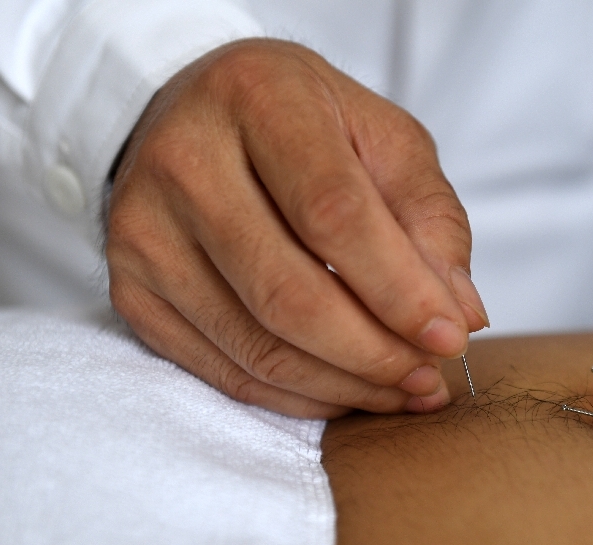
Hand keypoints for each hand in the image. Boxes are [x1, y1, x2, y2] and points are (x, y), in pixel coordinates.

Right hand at [106, 39, 488, 418]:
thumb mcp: (384, 139)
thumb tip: (460, 314)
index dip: (398, 290)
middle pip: (287, 294)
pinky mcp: (132, 290)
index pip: (333, 214)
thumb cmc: (307, 124)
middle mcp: (184, 161)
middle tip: (430, 380)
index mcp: (258, 98)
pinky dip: (297, 397)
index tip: (450, 338)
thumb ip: (430, 220)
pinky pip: (223, 370)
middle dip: (374, 355)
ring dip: (343, 386)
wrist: (200, 115)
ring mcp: (144, 231)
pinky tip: (347, 392)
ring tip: (404, 391)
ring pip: (255, 346)